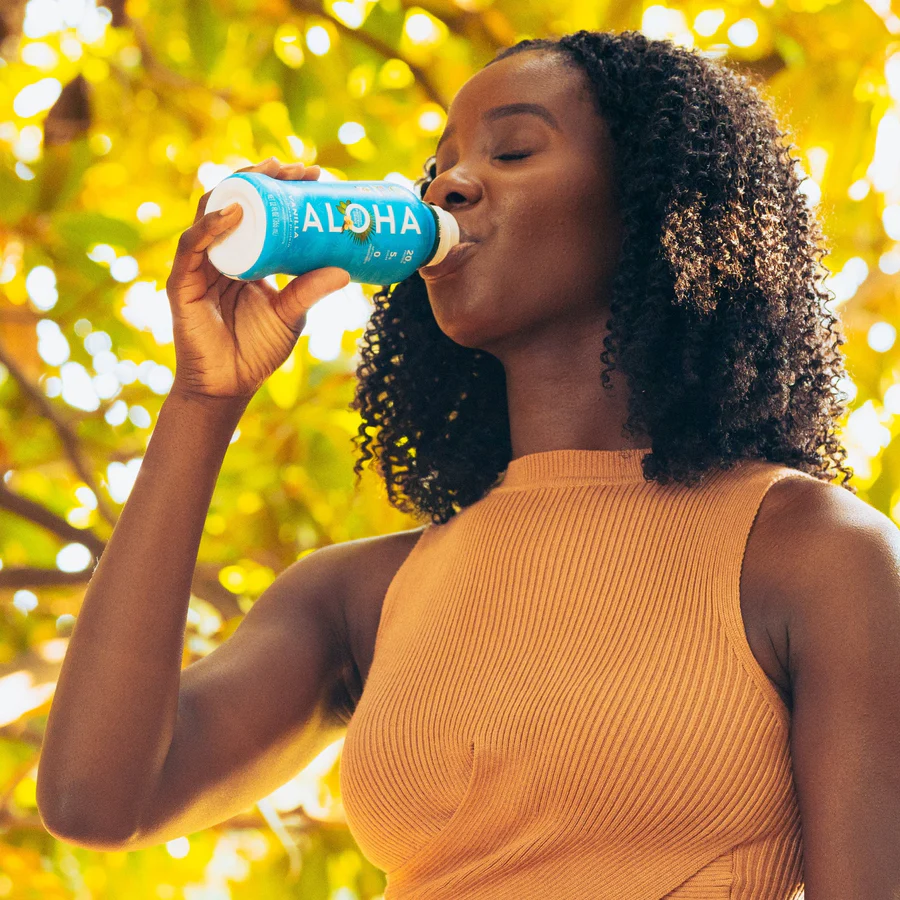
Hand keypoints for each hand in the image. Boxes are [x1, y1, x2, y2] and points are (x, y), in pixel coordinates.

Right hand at [165, 157, 350, 401]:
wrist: (230, 386)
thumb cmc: (257, 349)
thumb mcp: (291, 314)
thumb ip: (309, 290)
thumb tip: (344, 269)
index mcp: (244, 255)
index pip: (258, 209)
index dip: (281, 187)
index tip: (313, 175)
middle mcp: (219, 252)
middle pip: (235, 201)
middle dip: (263, 177)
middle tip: (295, 167)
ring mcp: (199, 265)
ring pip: (211, 212)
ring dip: (238, 189)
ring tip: (268, 173)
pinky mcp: (182, 283)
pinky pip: (192, 247)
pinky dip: (210, 226)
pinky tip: (231, 213)